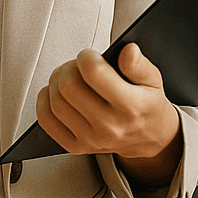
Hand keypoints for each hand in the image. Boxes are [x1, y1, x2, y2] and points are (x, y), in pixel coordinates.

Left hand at [36, 43, 183, 185]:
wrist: (148, 138)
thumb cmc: (147, 105)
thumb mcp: (153, 81)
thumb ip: (140, 65)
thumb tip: (128, 51)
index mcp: (131, 106)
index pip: (94, 74)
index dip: (86, 57)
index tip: (89, 56)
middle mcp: (110, 126)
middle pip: (69, 87)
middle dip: (69, 68)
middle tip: (77, 65)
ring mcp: (91, 139)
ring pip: (55, 103)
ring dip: (56, 82)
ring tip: (68, 76)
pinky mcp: (76, 146)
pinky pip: (47, 121)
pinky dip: (45, 102)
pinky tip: (55, 93)